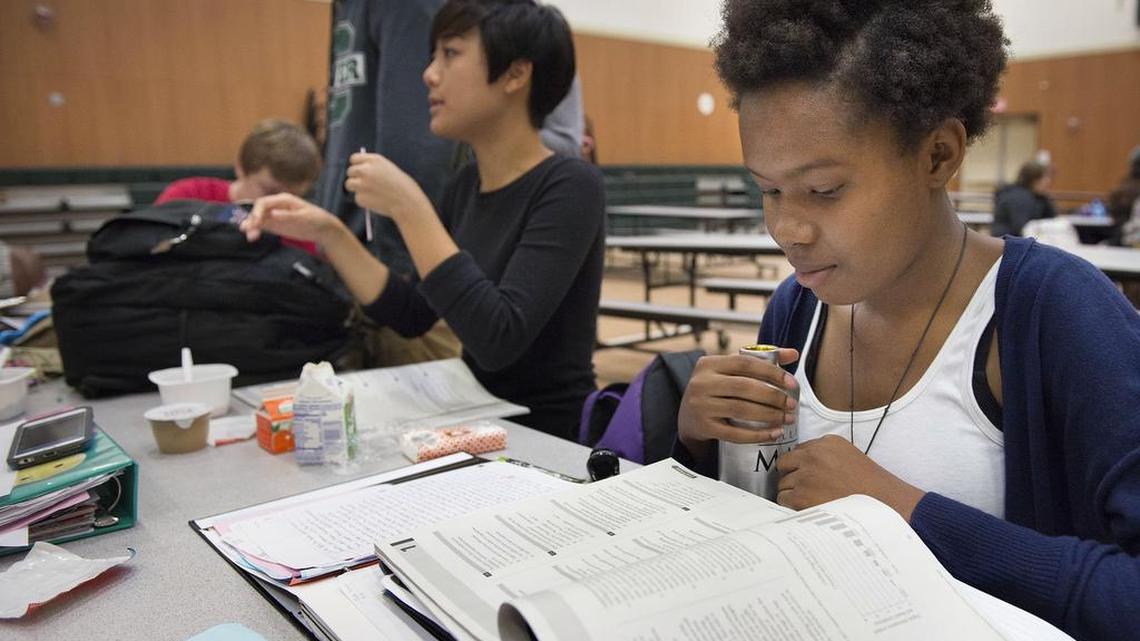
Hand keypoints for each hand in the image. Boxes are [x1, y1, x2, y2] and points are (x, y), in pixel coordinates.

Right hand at [240, 193, 342, 244]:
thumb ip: (288, 216)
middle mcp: (276, 206)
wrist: (323, 228)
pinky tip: (251, 236)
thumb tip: (273, 213)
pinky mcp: (275, 224)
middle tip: (249, 231)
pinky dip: (256, 230)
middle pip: (258, 210)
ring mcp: (275, 215)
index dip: (257, 212)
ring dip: (251, 226)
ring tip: (250, 236)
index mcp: (283, 200)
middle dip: (252, 220)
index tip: (255, 222)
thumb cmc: (316, 220)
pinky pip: (262, 226)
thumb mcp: (304, 218)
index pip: (264, 203)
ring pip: (258, 219)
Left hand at [345, 152, 433, 223]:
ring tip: (371, 194)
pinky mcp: (360, 198)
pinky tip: (376, 202)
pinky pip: (357, 198)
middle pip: (350, 171)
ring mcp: (361, 184)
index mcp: (374, 160)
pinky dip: (364, 201)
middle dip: (355, 177)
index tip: (360, 170)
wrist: (407, 202)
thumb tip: (360, 169)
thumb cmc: (403, 186)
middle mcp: (365, 170)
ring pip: (349, 184)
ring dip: (356, 189)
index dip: (357, 165)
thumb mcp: (389, 169)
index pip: (354, 158)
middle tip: (365, 185)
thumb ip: (374, 167)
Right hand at [677, 349, 799, 460]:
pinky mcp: (703, 427)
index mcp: (709, 364)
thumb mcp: (730, 371)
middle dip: (774, 396)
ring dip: (769, 415)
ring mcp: (700, 406)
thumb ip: (759, 360)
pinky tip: (774, 433)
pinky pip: (735, 434)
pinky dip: (758, 435)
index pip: (744, 363)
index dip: (771, 372)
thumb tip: (792, 353)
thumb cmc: (716, 390)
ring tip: (787, 418)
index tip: (792, 383)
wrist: (687, 418)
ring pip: (741, 409)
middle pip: (744, 387)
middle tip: (792, 405)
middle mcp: (701, 383)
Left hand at [776, 435, 924, 520]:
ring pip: (782, 483)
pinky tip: (807, 509)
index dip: (802, 466)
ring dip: (792, 493)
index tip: (808, 476)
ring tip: (810, 501)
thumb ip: (827, 455)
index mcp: (827, 442)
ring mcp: (805, 475)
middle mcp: (813, 455)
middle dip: (792, 477)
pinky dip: (791, 506)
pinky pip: (783, 499)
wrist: (884, 505)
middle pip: (785, 464)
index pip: (799, 451)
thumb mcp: (850, 456)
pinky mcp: (801, 495)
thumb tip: (804, 465)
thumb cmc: (871, 486)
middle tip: (805, 490)